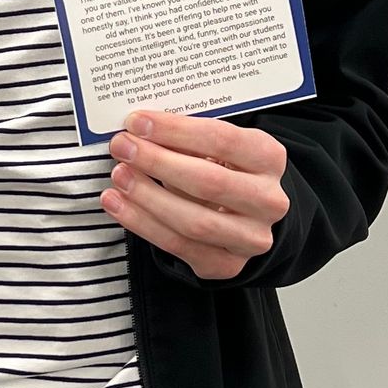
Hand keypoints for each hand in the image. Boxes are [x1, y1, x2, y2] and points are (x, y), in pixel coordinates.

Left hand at [99, 110, 289, 279]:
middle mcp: (268, 200)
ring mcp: (251, 238)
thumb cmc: (224, 170)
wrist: (246, 215)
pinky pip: (178, 246)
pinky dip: (142, 223)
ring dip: (147, 196)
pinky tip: (118, 204)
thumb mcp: (215, 147)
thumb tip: (138, 130)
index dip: (175, 131)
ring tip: (119, 176)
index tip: (137, 122)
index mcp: (269, 158)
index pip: (222, 139)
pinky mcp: (227, 265)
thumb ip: (185, 139)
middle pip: (208, 182)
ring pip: (193, 221)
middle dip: (157, 162)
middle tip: (122, 147)